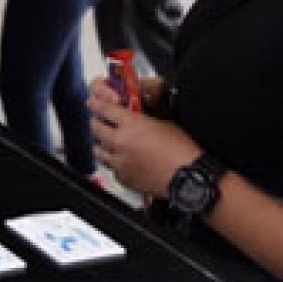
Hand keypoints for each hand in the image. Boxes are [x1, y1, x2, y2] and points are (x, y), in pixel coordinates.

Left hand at [89, 78, 200, 197]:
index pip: (103, 108)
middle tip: (102, 121)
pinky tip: (123, 161)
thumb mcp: (163, 123)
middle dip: (98, 121)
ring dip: (102, 143)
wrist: (188, 178)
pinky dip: (113, 163)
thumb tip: (132, 115)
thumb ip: (141, 118)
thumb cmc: (181, 150)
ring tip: (110, 142)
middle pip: (95, 127)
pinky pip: (110, 167)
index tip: (94, 103)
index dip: (96, 103)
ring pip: (97, 149)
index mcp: (132, 124)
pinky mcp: (123, 178)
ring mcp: (119, 161)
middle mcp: (121, 142)